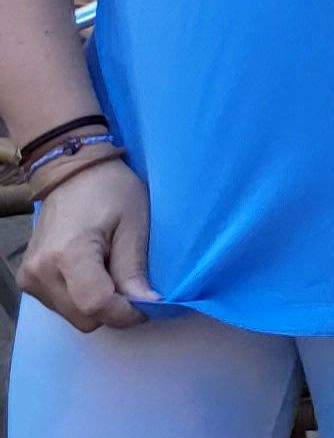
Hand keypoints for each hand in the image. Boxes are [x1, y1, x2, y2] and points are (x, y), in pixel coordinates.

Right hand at [16, 159, 152, 331]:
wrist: (71, 172)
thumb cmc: (110, 191)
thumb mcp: (133, 224)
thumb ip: (134, 268)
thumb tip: (148, 304)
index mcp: (68, 255)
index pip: (96, 305)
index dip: (126, 313)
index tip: (149, 305)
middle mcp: (40, 272)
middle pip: (83, 318)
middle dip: (114, 310)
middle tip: (133, 284)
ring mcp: (29, 278)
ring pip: (73, 316)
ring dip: (97, 305)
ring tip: (112, 271)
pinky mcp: (27, 280)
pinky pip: (61, 306)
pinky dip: (82, 299)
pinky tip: (94, 273)